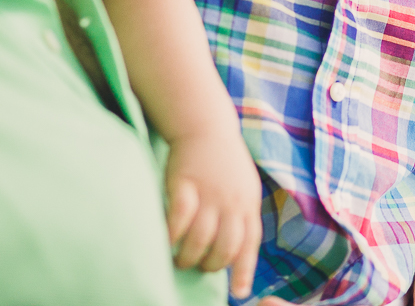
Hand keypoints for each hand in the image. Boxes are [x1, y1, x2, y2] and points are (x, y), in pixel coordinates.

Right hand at [164, 127, 262, 297]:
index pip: (249, 244)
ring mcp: (209, 193)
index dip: (244, 270)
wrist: (206, 126)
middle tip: (198, 267)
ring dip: (189, 256)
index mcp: (248, 204)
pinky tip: (165, 242)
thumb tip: (235, 248)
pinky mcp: (184, 183)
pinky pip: (178, 217)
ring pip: (201, 238)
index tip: (240, 292)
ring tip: (179, 260)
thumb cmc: (224, 162)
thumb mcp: (245, 186)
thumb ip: (241, 213)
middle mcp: (231, 201)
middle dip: (211, 265)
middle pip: (225, 247)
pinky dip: (172, 234)